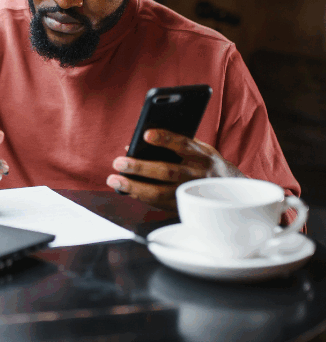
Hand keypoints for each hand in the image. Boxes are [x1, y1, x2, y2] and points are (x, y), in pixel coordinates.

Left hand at [105, 129, 243, 211]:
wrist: (228, 189)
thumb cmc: (203, 162)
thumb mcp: (197, 149)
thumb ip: (173, 144)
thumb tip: (135, 145)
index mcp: (203, 155)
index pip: (184, 144)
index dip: (166, 139)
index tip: (146, 134)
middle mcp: (199, 175)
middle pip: (167, 170)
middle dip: (140, 167)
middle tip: (118, 162)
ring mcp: (191, 194)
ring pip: (160, 192)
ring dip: (134, 186)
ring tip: (114, 180)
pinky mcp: (184, 207)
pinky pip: (159, 203)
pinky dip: (141, 196)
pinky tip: (127, 189)